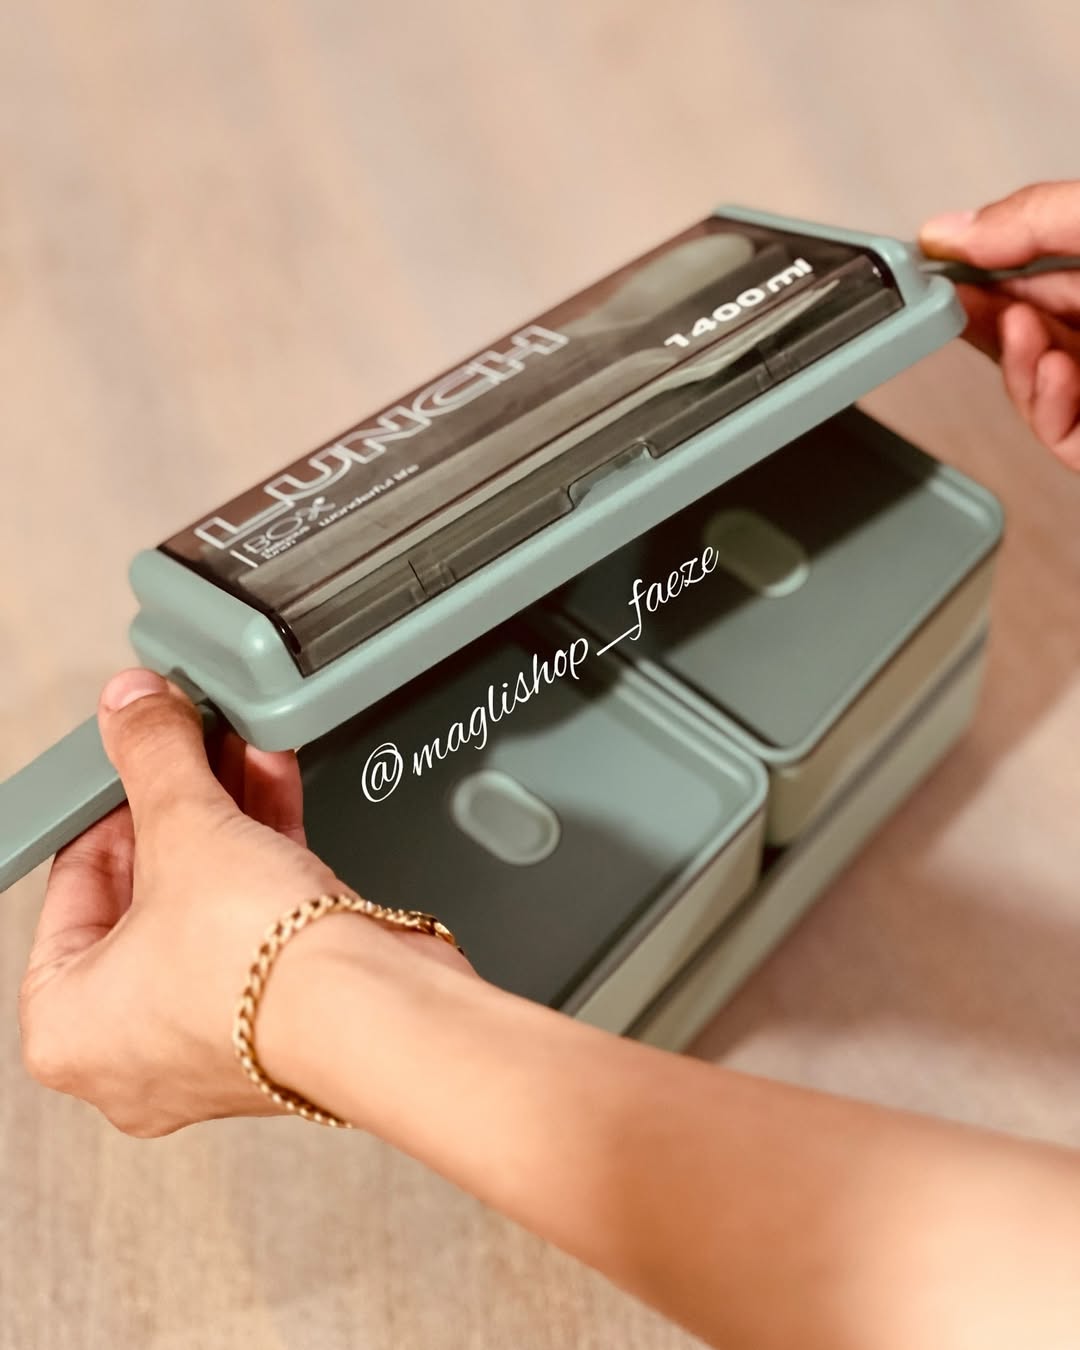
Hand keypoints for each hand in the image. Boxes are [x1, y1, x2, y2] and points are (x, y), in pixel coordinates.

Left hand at [17, 669, 473, 1136]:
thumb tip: (133, 706)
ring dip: (228, 816)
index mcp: (70, 1027)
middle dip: (178, 804)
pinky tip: (276, 782)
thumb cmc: (261, 974)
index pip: (70, 889)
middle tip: (186, 745)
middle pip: (145, 891)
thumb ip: (153, 754)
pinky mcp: (283, 1011)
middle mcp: (136, 1047)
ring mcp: (216, 1033)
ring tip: (238, 747)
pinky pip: (258, 917)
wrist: (376, 1012)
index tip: (132, 760)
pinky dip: (266, 850)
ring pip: (208, 901)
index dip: (105, 807)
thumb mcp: (184, 828)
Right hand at [920, 180, 1079, 470]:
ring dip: (1015, 360)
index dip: (975, 267)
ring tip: (1023, 328)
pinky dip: (1042, 404)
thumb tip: (949, 230)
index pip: (1028, 269)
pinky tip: (1053, 368)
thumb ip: (1035, 217)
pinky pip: (1057, 433)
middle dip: (986, 318)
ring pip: (1030, 385)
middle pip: (1020, 327)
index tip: (929, 265)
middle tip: (951, 303)